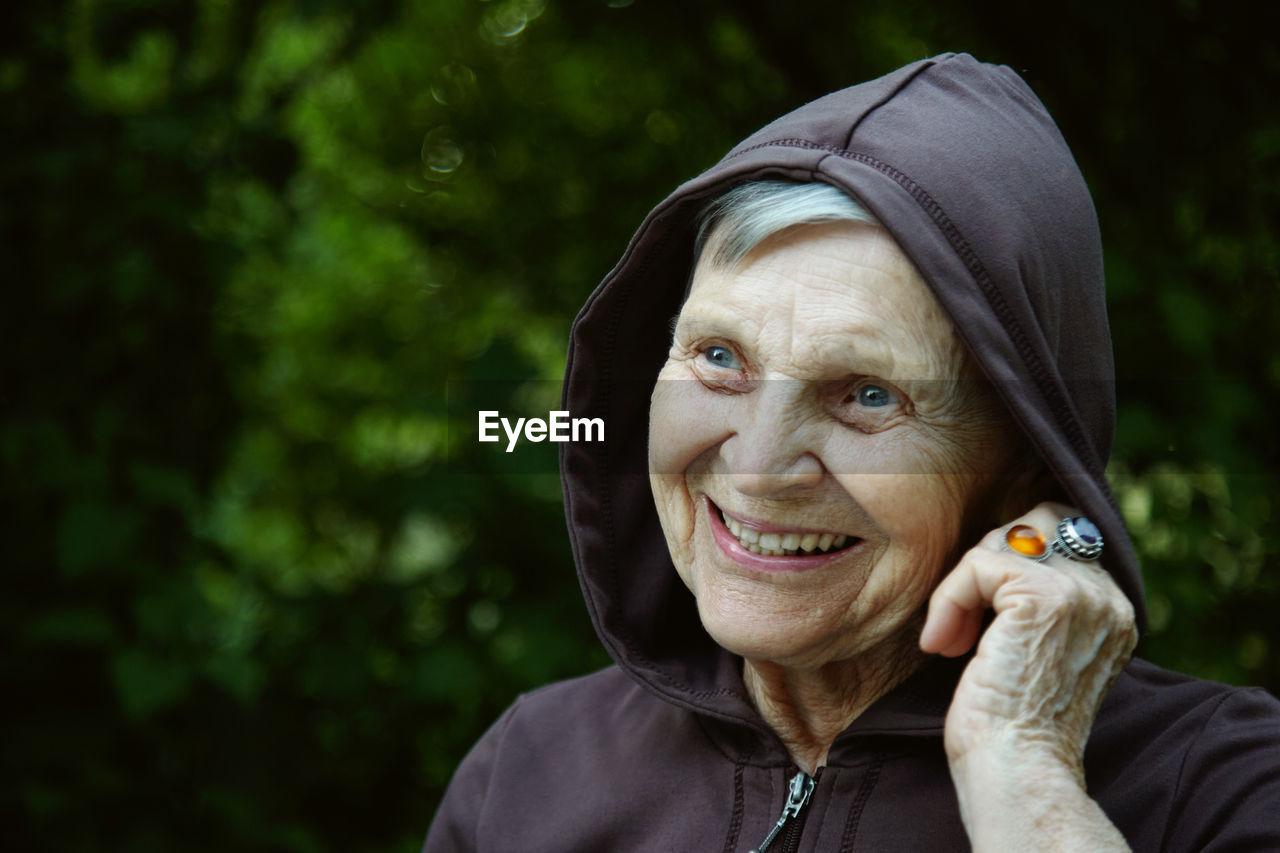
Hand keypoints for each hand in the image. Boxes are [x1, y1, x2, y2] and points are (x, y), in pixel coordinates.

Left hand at [920, 501, 1137, 775]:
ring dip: (962, 586)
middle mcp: (1108, 597)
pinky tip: (944, 644)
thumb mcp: (1034, 650)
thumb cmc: (1010, 724)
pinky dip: (948, 600)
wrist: (1016, 768)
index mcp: (1113, 610)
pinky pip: (977, 564)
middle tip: (965, 623)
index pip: (1062, 533)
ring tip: (953, 639)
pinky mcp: (1044, 597)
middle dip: (985, 562)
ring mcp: (1081, 593)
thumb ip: (1033, 603)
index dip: (1008, 559)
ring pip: (1001, 540)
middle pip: (1035, 521)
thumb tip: (990, 558)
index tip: (980, 615)